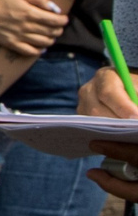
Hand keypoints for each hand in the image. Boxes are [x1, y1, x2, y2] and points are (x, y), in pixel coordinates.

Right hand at [0, 0, 68, 56]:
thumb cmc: (0, 1)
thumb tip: (53, 8)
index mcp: (30, 12)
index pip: (54, 20)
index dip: (63, 21)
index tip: (64, 19)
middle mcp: (27, 26)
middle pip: (51, 32)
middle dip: (58, 30)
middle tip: (58, 28)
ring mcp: (20, 36)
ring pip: (44, 42)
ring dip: (51, 40)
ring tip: (51, 36)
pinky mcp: (12, 44)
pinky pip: (31, 51)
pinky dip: (39, 51)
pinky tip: (41, 47)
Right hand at [77, 67, 137, 202]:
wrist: (128, 90)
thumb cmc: (136, 88)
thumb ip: (137, 97)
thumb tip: (136, 117)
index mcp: (105, 77)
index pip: (108, 92)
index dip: (122, 107)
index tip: (136, 118)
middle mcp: (89, 90)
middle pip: (96, 110)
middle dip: (117, 123)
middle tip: (132, 131)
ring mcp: (83, 104)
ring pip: (93, 122)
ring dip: (111, 131)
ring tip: (127, 136)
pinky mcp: (84, 118)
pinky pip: (91, 129)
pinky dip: (106, 135)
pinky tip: (120, 138)